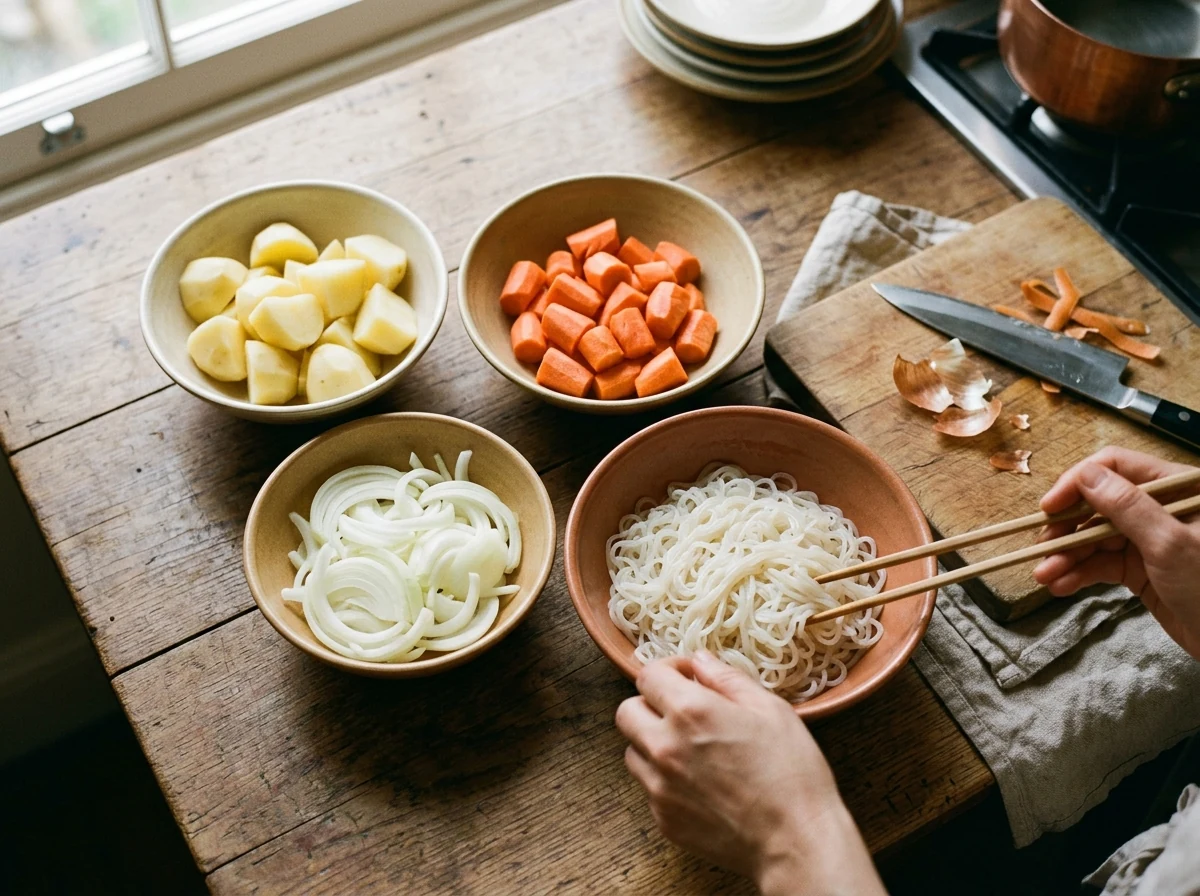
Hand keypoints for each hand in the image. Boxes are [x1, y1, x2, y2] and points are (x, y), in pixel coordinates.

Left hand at [614, 651, 884, 895]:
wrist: (796, 841)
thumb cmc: (791, 773)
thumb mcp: (770, 709)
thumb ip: (727, 678)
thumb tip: (700, 661)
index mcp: (690, 712)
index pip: (648, 675)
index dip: (669, 669)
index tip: (688, 676)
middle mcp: (665, 747)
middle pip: (626, 712)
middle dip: (650, 704)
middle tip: (681, 710)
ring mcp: (660, 787)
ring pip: (633, 751)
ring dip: (653, 743)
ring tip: (692, 749)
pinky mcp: (664, 819)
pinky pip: (650, 788)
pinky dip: (666, 780)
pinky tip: (701, 782)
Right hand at [1034, 446, 1199, 659]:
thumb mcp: (1171, 545)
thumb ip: (1128, 507)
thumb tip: (1086, 476)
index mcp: (1178, 488)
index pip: (1117, 467)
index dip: (1079, 483)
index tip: (1050, 507)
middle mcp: (1161, 508)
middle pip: (1099, 504)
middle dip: (1067, 527)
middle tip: (1041, 547)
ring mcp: (1149, 539)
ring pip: (1095, 537)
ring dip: (1066, 555)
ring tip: (1044, 575)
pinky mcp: (1141, 569)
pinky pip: (1101, 564)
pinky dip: (1079, 573)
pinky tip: (1060, 585)